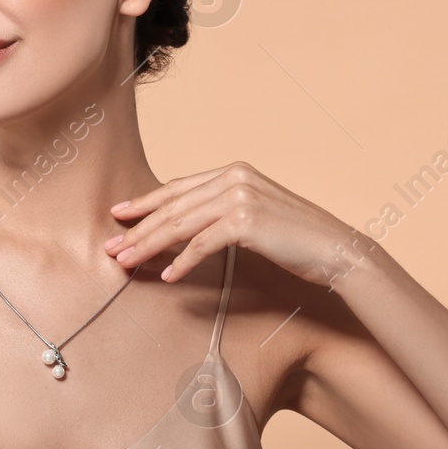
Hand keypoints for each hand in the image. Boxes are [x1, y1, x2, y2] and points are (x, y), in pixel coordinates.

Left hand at [102, 161, 380, 289]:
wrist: (336, 248)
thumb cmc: (295, 238)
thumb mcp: (254, 215)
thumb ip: (221, 212)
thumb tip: (183, 228)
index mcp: (233, 171)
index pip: (178, 187)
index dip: (145, 201)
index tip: (118, 214)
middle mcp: (234, 177)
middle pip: (173, 206)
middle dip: (138, 228)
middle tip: (111, 247)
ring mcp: (240, 196)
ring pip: (180, 224)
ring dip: (149, 246)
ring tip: (127, 263)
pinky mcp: (246, 220)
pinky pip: (202, 243)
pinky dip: (182, 261)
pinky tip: (167, 276)